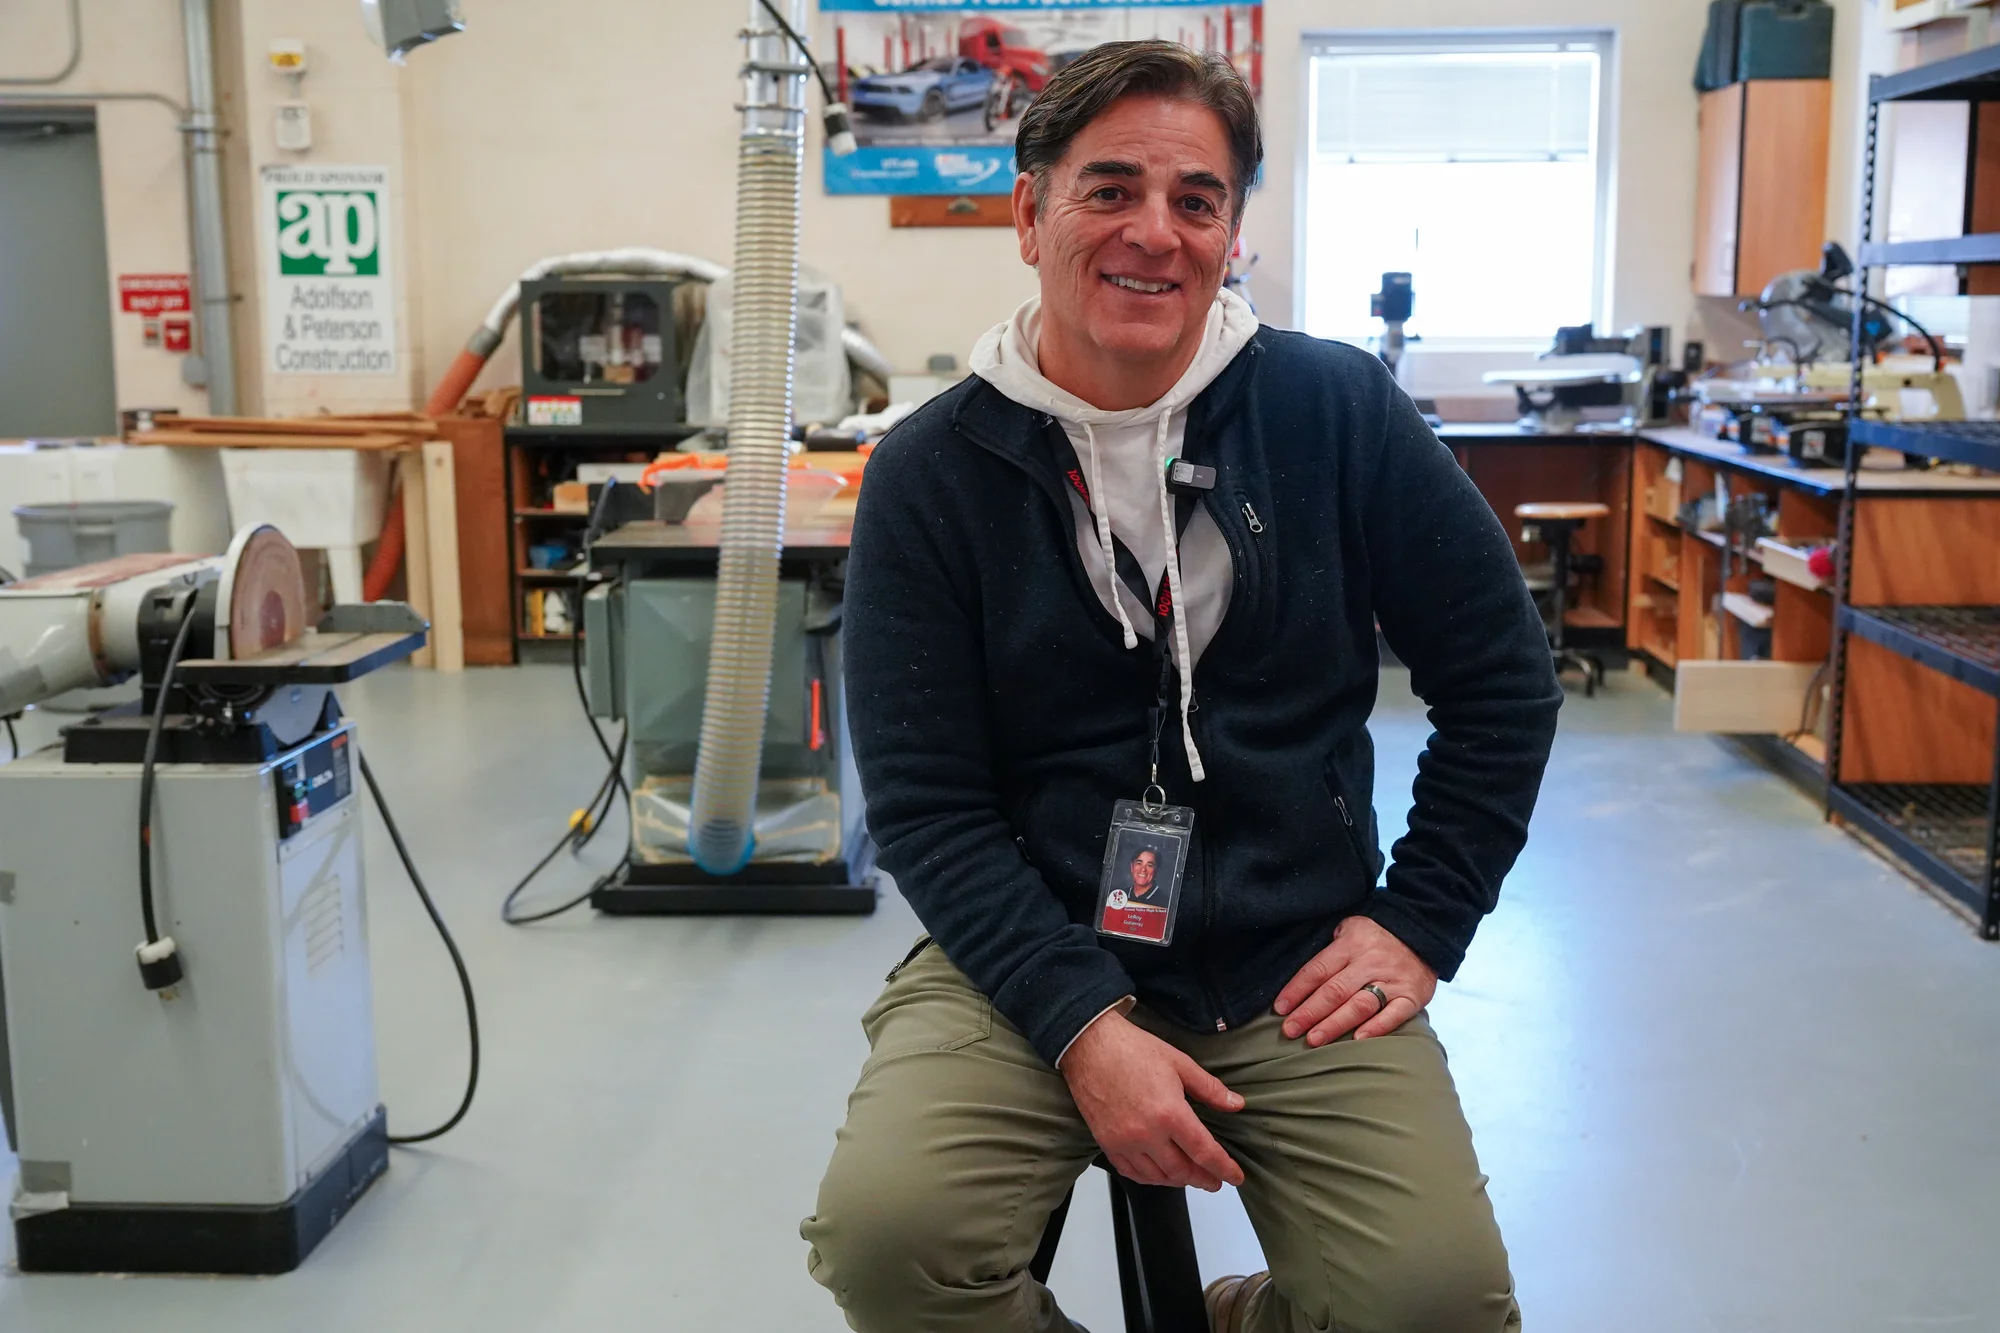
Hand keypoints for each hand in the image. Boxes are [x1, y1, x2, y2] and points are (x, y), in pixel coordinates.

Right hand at [1059, 1010, 1245, 1191]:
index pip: (1204, 1152)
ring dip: (1178, 1181)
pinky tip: (1158, 1174)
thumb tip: (1236, 1104)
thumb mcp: (1179, 1062)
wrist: (1089, 1045)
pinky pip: (1131, 1172)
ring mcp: (1124, 1142)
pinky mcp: (1106, 1143)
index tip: (1235, 1177)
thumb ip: (1209, 1088)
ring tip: (1190, 1177)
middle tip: (1215, 1181)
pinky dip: (1149, 1178)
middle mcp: (1147, 1134)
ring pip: (1157, 1177)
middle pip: (1182, 1171)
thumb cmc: (1132, 1049)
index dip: (1223, 1169)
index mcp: (1170, 1113)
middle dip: (1203, 1179)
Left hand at [1273, 916, 1435, 1045]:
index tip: (1280, 1009)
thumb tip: (1300, 976)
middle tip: (1290, 1031)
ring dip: (1335, 1024)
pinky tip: (1358, 1040)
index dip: (1297, 990)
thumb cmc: (1377, 936)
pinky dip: (1377, 1027)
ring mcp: (1392, 980)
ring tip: (1314, 1040)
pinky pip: (1394, 1014)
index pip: (1318, 969)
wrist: (1425, 933)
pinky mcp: (1412, 995)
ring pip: (1360, 1004)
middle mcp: (1370, 962)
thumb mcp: (1350, 928)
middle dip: (1309, 1012)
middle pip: (1335, 990)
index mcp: (1351, 944)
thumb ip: (1329, 948)